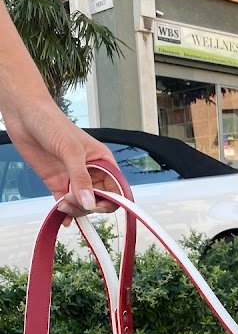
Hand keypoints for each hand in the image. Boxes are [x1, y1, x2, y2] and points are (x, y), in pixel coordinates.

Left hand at [3, 98, 119, 217]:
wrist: (24, 115)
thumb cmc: (52, 122)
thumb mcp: (71, 150)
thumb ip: (81, 179)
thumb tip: (89, 203)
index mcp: (103, 162)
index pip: (117, 188)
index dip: (111, 200)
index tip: (97, 205)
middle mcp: (91, 172)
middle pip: (100, 200)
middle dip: (88, 205)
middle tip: (72, 200)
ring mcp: (74, 179)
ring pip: (83, 204)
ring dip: (75, 209)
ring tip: (63, 204)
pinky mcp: (58, 183)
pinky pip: (66, 204)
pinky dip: (66, 213)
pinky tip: (63, 217)